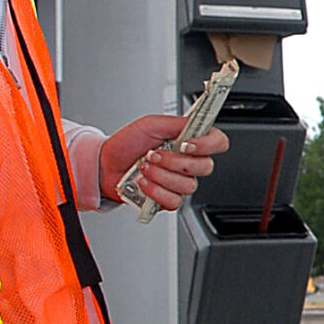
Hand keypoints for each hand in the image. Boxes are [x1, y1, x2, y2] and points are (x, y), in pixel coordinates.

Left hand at [100, 115, 227, 209]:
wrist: (106, 165)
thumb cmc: (127, 144)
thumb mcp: (151, 124)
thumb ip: (178, 123)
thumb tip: (198, 124)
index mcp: (189, 141)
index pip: (218, 142)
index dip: (208, 144)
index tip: (186, 143)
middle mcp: (188, 162)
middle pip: (205, 167)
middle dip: (175, 161)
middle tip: (154, 154)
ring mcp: (180, 182)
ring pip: (188, 186)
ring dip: (161, 176)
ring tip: (145, 168)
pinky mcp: (169, 199)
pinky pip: (174, 201)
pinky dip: (155, 192)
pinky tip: (144, 183)